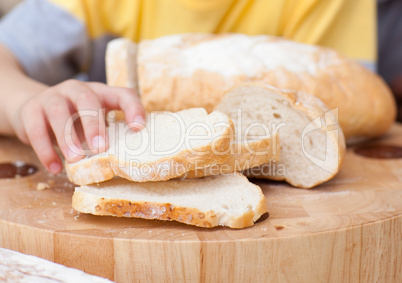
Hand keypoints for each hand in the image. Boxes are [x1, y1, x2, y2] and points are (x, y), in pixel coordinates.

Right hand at [12, 79, 144, 173]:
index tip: (138, 127)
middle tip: (100, 148)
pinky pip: (36, 129)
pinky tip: (55, 168)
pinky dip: (45, 150)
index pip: (122, 94)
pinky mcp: (30, 110)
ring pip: (59, 112)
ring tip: (74, 159)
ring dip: (67, 138)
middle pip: (87, 99)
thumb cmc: (74, 120)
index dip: (133, 108)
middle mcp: (77, 89)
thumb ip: (108, 134)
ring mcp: (52, 97)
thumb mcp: (94, 122)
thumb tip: (125, 162)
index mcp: (100, 93)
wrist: (32, 109)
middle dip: (94, 124)